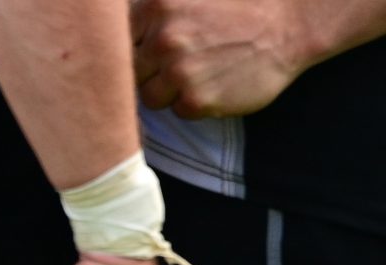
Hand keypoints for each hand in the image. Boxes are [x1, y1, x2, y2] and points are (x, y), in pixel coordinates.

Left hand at [132, 0, 317, 116]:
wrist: (294, 22)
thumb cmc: (242, 5)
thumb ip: (156, 11)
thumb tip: (112, 29)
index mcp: (157, 7)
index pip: (118, 42)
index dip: (135, 47)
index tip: (153, 47)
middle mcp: (163, 39)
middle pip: (131, 71)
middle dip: (152, 69)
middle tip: (185, 58)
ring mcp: (179, 72)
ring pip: (149, 96)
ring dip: (170, 89)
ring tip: (201, 69)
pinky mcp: (197, 100)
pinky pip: (178, 111)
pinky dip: (195, 102)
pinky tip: (218, 81)